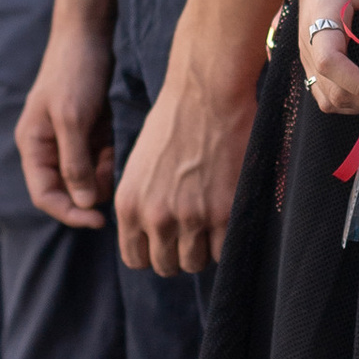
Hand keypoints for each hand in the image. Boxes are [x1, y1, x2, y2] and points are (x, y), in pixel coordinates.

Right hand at [17, 12, 117, 229]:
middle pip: (67, 190)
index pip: (45, 195)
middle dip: (91, 193)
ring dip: (104, 176)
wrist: (89, 33)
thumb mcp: (72, 118)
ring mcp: (69, 139)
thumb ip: (74, 162)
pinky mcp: (88, 130)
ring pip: (87, 177)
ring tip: (117, 159)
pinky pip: (100, 159)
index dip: (69, 213)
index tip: (99, 220)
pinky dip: (110, 160)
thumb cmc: (74, 72)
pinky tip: (119, 148)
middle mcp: (48, 146)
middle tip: (117, 187)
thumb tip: (83, 203)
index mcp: (33, 145)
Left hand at [116, 46, 257, 277]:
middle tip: (194, 232)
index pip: (134, 259)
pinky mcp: (223, 212)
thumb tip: (153, 233)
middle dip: (179, 254)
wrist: (205, 92)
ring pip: (195, 263)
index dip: (153, 253)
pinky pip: (225, 251)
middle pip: (166, 266)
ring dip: (205, 249)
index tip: (167, 241)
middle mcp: (155, 216)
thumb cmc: (173, 119)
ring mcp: (190, 218)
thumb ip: (142, 201)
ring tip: (212, 222)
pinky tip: (229, 216)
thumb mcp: (139, 165)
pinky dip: (228, 240)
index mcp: (129, 205)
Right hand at [295, 0, 358, 117]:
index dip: (358, 83)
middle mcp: (307, 37)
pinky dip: (347, 96)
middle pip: (327, 90)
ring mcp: (305, 47)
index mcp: (323, 14)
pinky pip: (323, 86)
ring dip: (356, 104)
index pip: (329, 62)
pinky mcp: (311, 50)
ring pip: (324, 96)